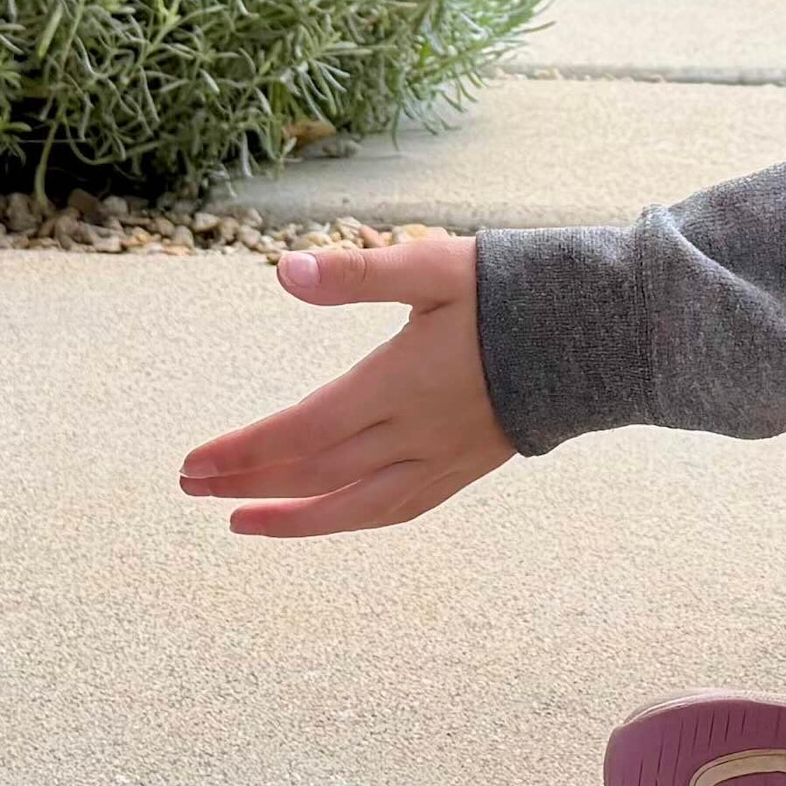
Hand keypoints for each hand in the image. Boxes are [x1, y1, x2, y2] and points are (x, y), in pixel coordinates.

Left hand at [179, 234, 510, 536]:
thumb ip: (357, 273)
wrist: (595, 334)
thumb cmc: (510, 290)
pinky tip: (323, 515)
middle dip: (248, 482)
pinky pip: (396, 509)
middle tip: (190, 485)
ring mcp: (442, 459)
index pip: (303, 431)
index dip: (243, 452)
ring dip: (292, 518)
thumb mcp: (433, 265)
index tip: (193, 463)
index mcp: (400, 384)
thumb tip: (283, 270)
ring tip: (239, 520)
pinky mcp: (464, 469)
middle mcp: (416, 434)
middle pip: (316, 472)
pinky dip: (349, 517)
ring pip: (354, 506)